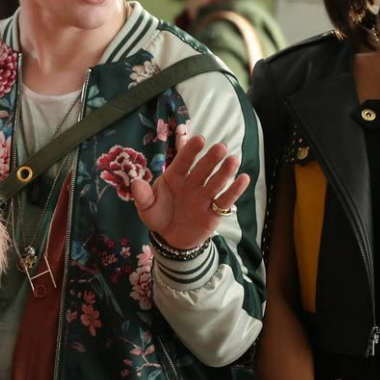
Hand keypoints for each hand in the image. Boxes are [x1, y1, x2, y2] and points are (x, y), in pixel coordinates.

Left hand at [129, 131, 249, 249]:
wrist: (170, 239)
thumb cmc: (159, 216)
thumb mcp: (146, 208)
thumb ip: (142, 196)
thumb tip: (135, 182)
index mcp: (175, 177)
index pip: (183, 161)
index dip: (190, 150)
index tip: (199, 140)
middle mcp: (192, 183)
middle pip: (203, 169)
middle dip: (211, 158)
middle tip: (221, 147)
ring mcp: (204, 196)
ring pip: (216, 181)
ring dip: (225, 171)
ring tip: (233, 160)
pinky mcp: (214, 211)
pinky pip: (225, 199)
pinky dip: (235, 190)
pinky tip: (244, 179)